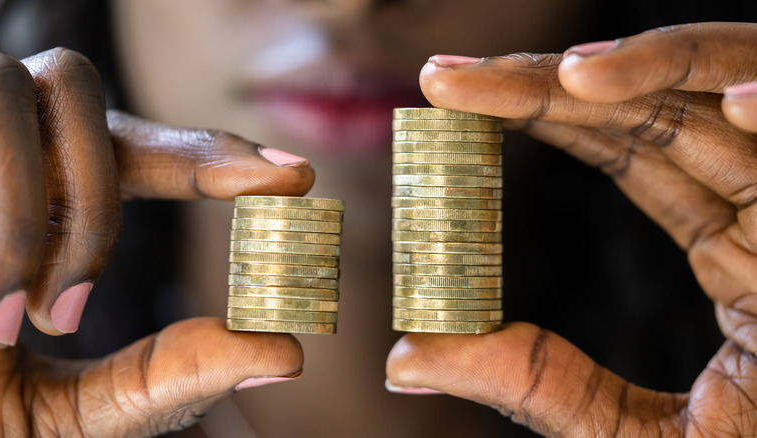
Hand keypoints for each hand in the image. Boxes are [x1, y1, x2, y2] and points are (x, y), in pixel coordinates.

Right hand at [0, 48, 312, 435]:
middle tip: (77, 305)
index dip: (216, 154)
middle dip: (104, 186)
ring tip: (19, 319)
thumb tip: (285, 352)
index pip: (143, 149)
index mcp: (42, 206)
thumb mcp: (71, 416)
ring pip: (19, 91)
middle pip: (80, 91)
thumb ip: (167, 379)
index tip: (296, 178)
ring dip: (45, 207)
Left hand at [386, 22, 756, 435]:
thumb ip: (533, 384)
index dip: (534, 111)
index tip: (444, 96)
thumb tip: (404, 358)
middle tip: (449, 75)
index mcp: (725, 240)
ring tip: (569, 78)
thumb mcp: (631, 432)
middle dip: (553, 84)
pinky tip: (742, 106)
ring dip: (662, 73)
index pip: (619, 148)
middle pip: (656, 110)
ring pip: (738, 99)